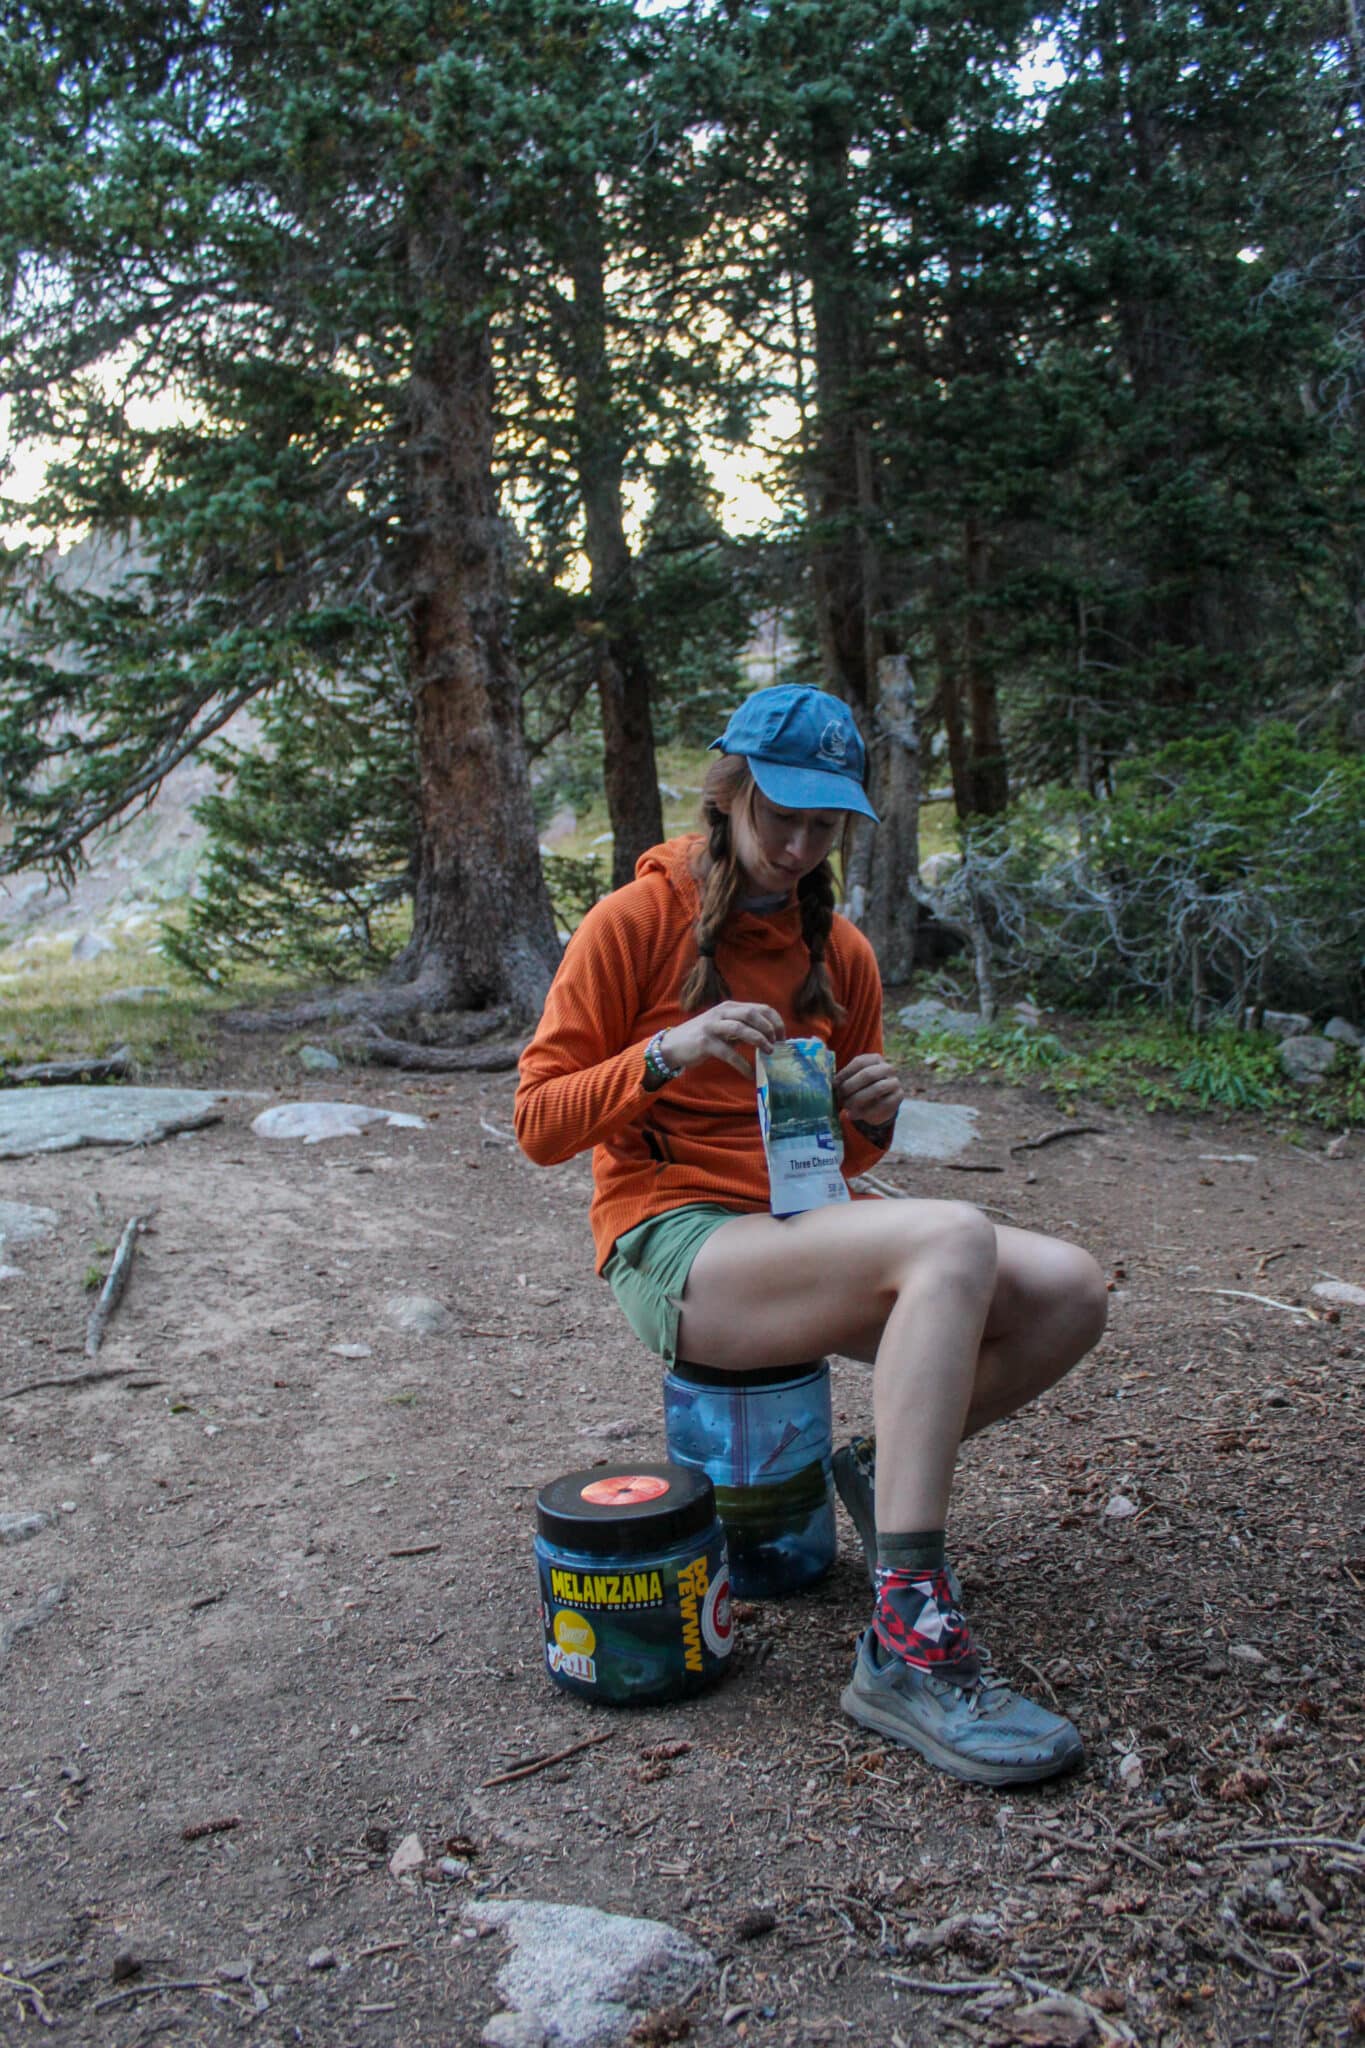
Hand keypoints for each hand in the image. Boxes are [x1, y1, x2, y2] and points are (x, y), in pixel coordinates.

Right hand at [658, 1002, 784, 1078]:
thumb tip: (769, 1039)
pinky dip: (743, 1065)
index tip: (783, 1036)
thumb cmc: (703, 1037)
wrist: (673, 1045)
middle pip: (752, 1014)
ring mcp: (713, 1026)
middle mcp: (722, 1013)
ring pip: (741, 1028)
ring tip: (768, 1053)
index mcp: (730, 1007)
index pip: (760, 1008)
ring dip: (759, 1040)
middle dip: (769, 1028)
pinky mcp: (705, 1042)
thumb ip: (743, 1028)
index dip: (775, 1021)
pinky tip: (751, 1074)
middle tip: (776, 1044)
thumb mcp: (725, 1027)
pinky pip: (729, 1053)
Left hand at [834, 1053, 902, 1130]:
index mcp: (874, 1058)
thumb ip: (845, 1079)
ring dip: (858, 1099)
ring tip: (846, 1106)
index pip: (859, 1062)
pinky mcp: (898, 1096)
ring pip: (876, 1089)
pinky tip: (853, 1115)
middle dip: (851, 1086)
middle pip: (868, 1074)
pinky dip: (865, 1112)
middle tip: (839, 1096)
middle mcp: (887, 1067)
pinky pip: (882, 1104)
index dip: (845, 1073)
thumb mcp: (855, 1080)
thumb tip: (830, 1083)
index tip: (834, 1085)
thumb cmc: (863, 1088)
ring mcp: (895, 1082)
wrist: (881, 1103)